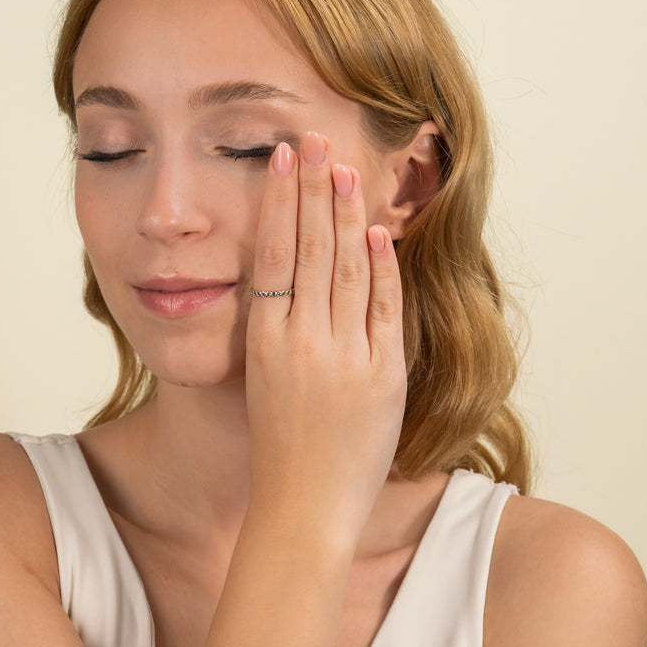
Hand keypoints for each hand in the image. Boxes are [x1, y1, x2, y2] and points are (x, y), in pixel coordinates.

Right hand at [245, 131, 407, 544]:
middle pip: (309, 248)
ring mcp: (344, 357)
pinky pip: (383, 311)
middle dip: (316, 189)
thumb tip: (290, 280)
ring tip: (348, 169)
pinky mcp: (382, 377)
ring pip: (345, 269)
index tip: (285, 159)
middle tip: (318, 139)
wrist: (303, 507)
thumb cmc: (278, 448)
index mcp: (267, 342)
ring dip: (348, 215)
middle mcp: (302, 341)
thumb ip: (277, 331)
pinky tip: (380, 231)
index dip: (280, 201)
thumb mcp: (263, 381)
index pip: (273, 253)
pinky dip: (383, 269)